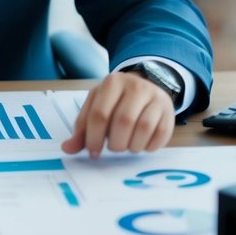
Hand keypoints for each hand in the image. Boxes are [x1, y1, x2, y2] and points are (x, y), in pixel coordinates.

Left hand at [60, 72, 174, 156]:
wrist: (146, 86)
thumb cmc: (115, 101)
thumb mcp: (96, 107)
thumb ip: (82, 129)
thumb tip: (67, 149)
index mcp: (112, 83)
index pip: (100, 115)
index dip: (94, 139)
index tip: (93, 152)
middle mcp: (135, 86)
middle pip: (123, 122)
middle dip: (115, 143)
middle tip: (113, 148)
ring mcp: (155, 97)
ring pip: (144, 129)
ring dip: (132, 146)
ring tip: (127, 146)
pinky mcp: (169, 111)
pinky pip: (160, 135)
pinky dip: (149, 147)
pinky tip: (141, 144)